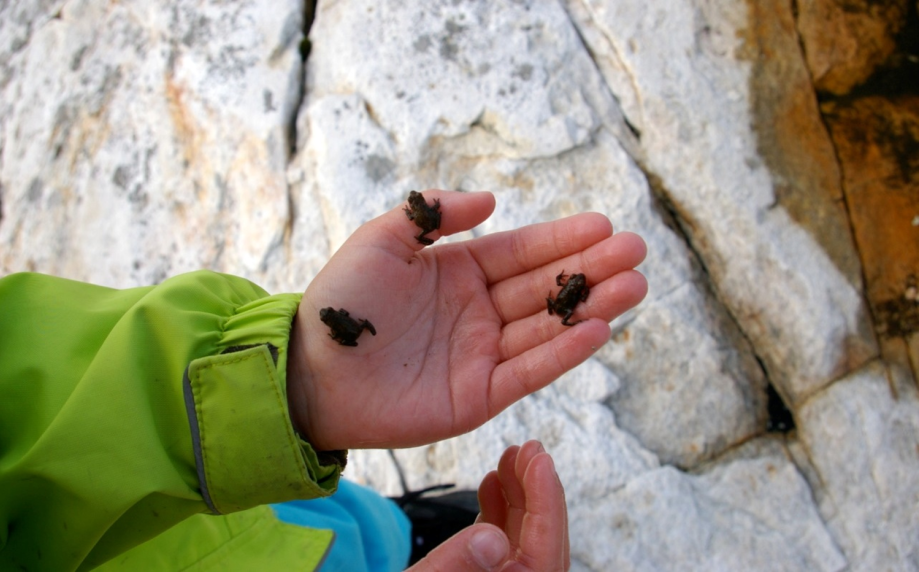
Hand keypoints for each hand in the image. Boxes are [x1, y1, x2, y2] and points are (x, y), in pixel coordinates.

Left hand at [287, 190, 646, 449]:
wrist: (309, 373)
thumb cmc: (341, 304)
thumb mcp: (381, 240)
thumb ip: (433, 214)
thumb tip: (492, 200)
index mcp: (459, 273)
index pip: (521, 253)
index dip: (562, 240)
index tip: (604, 226)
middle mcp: (478, 312)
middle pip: (545, 288)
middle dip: (592, 269)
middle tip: (637, 252)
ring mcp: (482, 355)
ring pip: (547, 327)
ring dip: (591, 308)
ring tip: (634, 287)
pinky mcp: (479, 396)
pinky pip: (528, 372)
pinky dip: (562, 353)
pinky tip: (597, 331)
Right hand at [409, 441, 569, 570]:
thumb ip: (455, 564)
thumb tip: (494, 537)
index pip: (545, 554)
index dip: (547, 501)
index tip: (539, 460)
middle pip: (544, 544)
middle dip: (538, 492)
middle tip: (529, 448)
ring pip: (524, 542)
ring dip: (519, 497)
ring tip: (508, 458)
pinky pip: (503, 549)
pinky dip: (499, 514)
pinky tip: (489, 485)